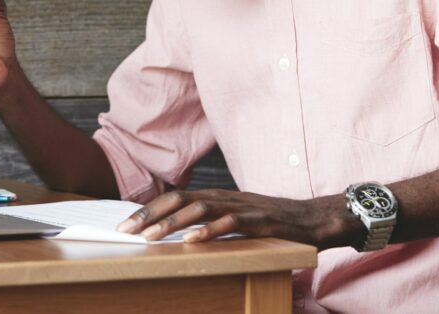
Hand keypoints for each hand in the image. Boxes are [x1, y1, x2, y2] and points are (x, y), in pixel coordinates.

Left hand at [116, 188, 354, 248]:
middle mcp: (223, 197)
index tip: (125, 224)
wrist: (314, 218)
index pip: (173, 198)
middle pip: (178, 200)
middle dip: (149, 215)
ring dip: (171, 223)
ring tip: (150, 237)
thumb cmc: (272, 222)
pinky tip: (192, 241)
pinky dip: (209, 231)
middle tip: (125, 231)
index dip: (148, 210)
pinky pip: (230, 224)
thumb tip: (179, 231)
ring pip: (198, 209)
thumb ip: (210, 220)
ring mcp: (240, 207)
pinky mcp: (258, 221)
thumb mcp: (235, 218)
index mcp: (215, 197)